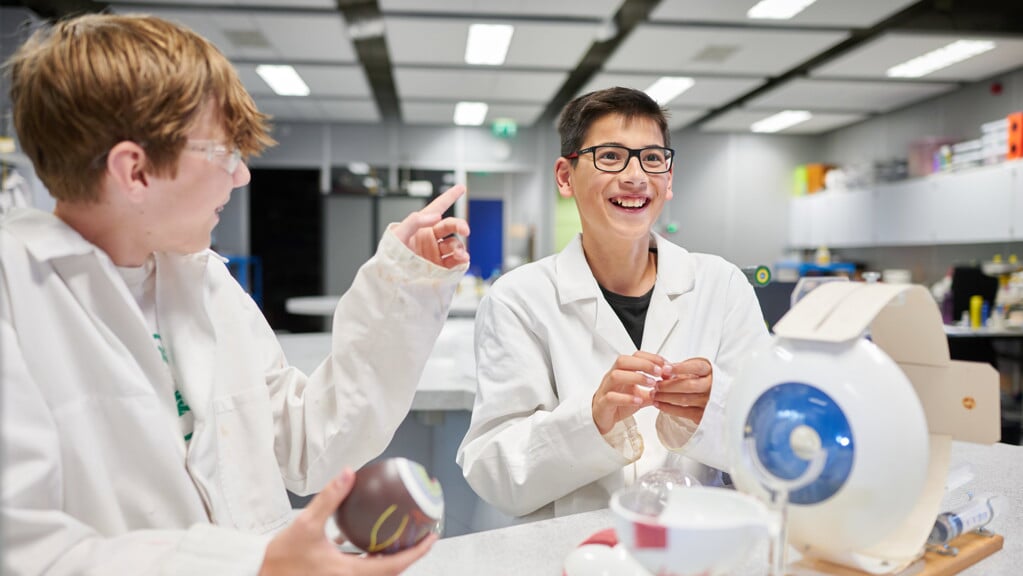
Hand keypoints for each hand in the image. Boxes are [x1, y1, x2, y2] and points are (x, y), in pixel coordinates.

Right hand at [259, 469, 436, 575]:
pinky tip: (367, 537)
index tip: (432, 536)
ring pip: (377, 570)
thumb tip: (348, 474)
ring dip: (392, 554)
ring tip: (403, 533)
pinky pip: (361, 567)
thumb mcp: (305, 525)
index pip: (394, 565)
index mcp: (350, 573)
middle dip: (410, 552)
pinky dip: (371, 554)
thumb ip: (329, 499)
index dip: (417, 552)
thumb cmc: (281, 560)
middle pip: (391, 570)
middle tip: (424, 532)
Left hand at [391, 185, 469, 268]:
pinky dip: (461, 260)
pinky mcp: (439, 267)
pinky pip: (454, 262)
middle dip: (460, 225)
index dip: (449, 196)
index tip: (461, 188)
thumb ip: (415, 221)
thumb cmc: (388, 255)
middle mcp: (430, 238)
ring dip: (460, 247)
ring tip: (459, 254)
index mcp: (420, 225)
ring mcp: (435, 252)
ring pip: (455, 245)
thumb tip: (436, 217)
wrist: (389, 279)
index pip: (437, 207)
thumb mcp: (397, 234)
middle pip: (450, 226)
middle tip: (465, 230)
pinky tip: (461, 259)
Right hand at [591, 352, 666, 434]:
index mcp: (622, 371)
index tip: (665, 365)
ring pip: (616, 376)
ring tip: (651, 384)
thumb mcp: (641, 394)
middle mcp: (613, 376)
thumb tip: (672, 383)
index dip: (651, 358)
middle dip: (643, 364)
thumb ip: (654, 389)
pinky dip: (626, 398)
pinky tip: (638, 400)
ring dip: (636, 377)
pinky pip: (611, 397)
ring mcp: (606, 389)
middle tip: (659, 372)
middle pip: (623, 361)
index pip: (635, 356)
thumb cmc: (620, 403)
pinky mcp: (603, 403)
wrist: (603, 418)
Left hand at [653, 358, 711, 424]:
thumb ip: (680, 369)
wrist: (715, 394)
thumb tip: (664, 373)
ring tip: (654, 394)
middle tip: (656, 385)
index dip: (680, 368)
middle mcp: (712, 385)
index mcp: (709, 370)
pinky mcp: (703, 414)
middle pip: (689, 385)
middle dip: (669, 385)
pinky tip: (659, 404)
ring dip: (665, 397)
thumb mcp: (693, 368)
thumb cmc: (700, 378)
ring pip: (684, 399)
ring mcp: (709, 401)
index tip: (665, 369)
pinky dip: (668, 408)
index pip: (696, 367)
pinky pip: (684, 412)